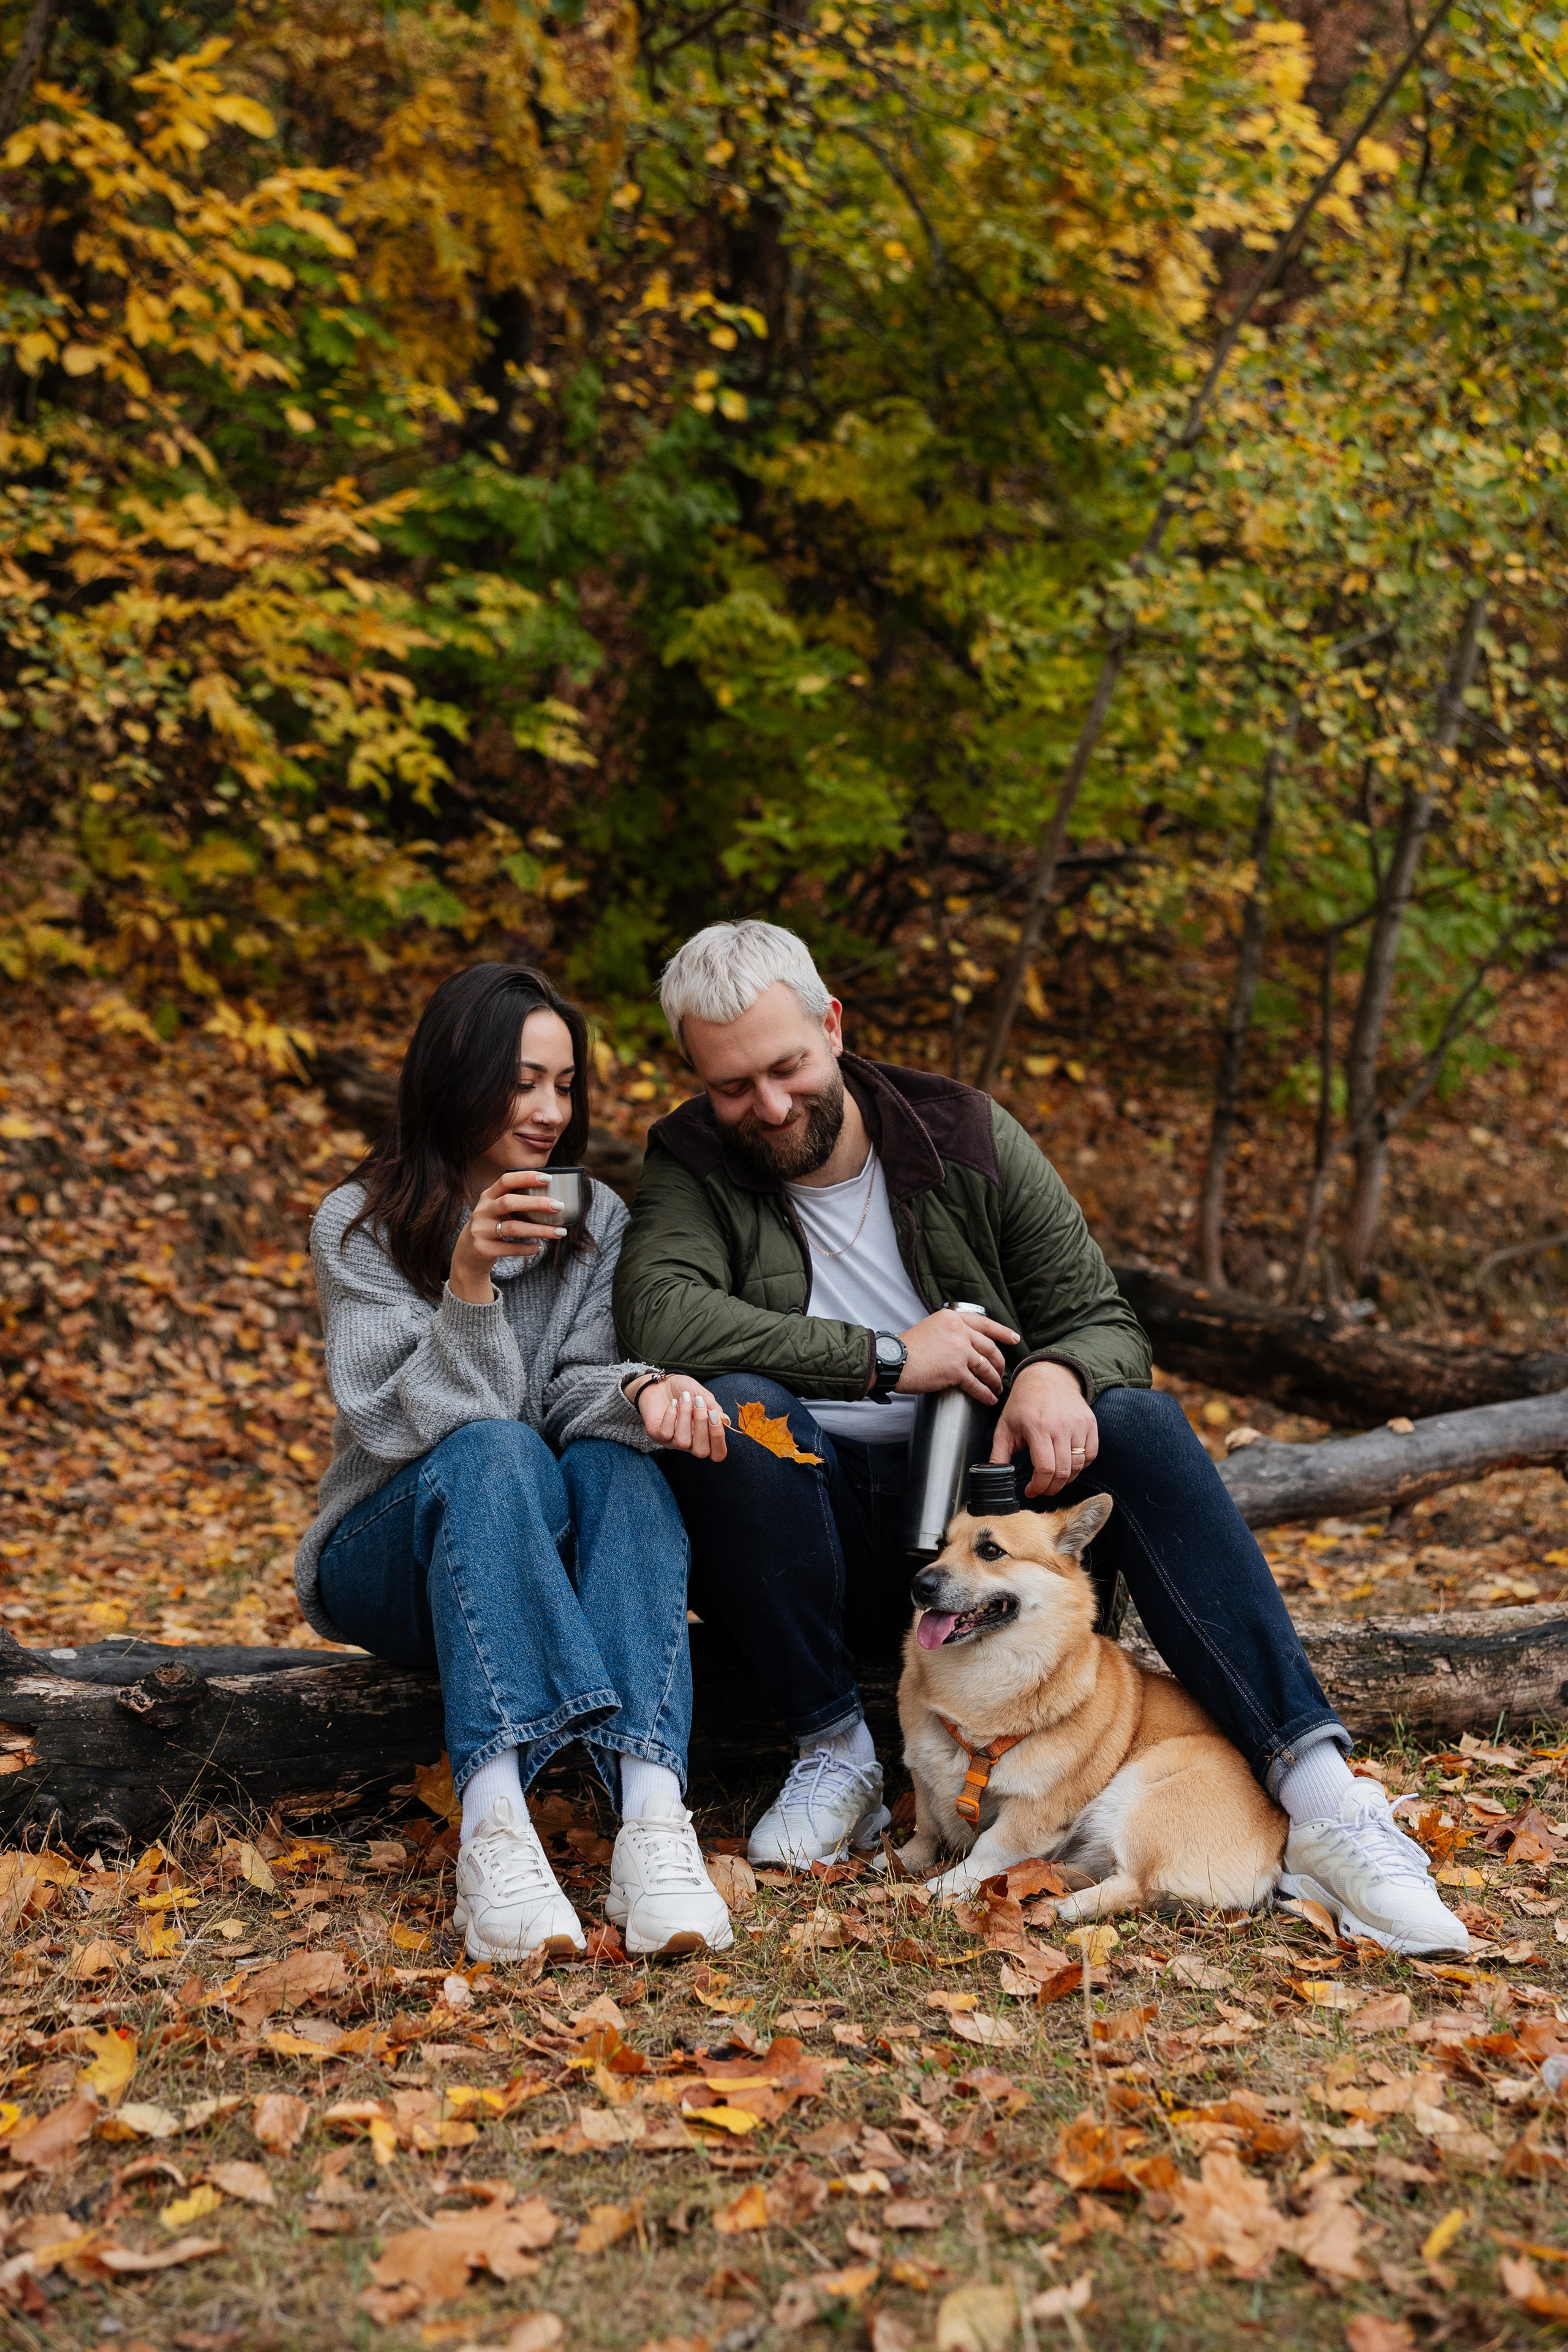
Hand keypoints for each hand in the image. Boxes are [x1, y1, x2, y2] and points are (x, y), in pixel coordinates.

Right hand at [449, 1172, 564, 1303]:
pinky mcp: (483, 1249)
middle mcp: (482, 1211)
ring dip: (539, 1230)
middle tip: (559, 1206)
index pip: (505, 1181)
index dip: (526, 1177)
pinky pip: (510, 1248)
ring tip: (560, 1232)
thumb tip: (552, 1196)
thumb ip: (516, 1201)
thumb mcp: (497, 1209)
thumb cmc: (493, 1225)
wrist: (468, 1253)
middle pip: (509, 1202)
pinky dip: (527, 1248)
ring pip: (513, 1228)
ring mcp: (480, 1230)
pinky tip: (539, 1247)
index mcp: (488, 1196)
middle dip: (536, 1203)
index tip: (548, 1178)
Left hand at [632, 1375, 729, 1460]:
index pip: (717, 1453)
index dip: (719, 1438)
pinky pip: (666, 1433)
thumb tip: (725, 1420)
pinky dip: (671, 1415)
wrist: (660, 1381)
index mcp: (705, 1436)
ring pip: (683, 1441)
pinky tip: (673, 1403)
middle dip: (702, 1425)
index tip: (715, 1415)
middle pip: (701, 1451)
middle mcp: (690, 1443)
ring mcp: (672, 1441)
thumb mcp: (702, 1395)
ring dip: (685, 1416)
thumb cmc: (684, 1390)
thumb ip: (714, 1408)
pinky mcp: (656, 1435)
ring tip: (684, 1398)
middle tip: (699, 1403)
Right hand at [896, 1306, 1020, 1402]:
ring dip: (994, 1380)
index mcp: (953, 1318)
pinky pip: (977, 1384)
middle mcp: (959, 1331)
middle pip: (989, 1348)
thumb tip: (963, 1342)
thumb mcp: (930, 1327)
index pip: (984, 1323)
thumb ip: (949, 1331)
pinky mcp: (955, 1371)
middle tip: (1003, 1371)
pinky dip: (985, 1393)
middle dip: (999, 1362)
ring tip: (997, 1388)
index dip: (1002, 1332)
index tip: (1014, 1339)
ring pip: (986, 1367)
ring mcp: (959, 1351)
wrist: (893, 1360)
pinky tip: (989, 1398)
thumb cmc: (907, 1347)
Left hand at [992, 1359, 1097, 1497]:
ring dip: (1066, 1479)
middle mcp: (1061, 1425)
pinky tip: (1067, 1465)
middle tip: (1042, 1489)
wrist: (1047, 1377)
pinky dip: (1081, 1466)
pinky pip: (1091, 1454)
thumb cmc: (1023, 1403)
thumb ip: (999, 1454)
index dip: (1039, 1486)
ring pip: (1078, 1465)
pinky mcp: (1090, 1423)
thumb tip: (994, 1477)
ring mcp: (1078, 1424)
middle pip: (1063, 1471)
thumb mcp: (1005, 1427)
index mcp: (1037, 1426)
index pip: (1045, 1468)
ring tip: (1053, 1479)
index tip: (1031, 1491)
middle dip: (1051, 1488)